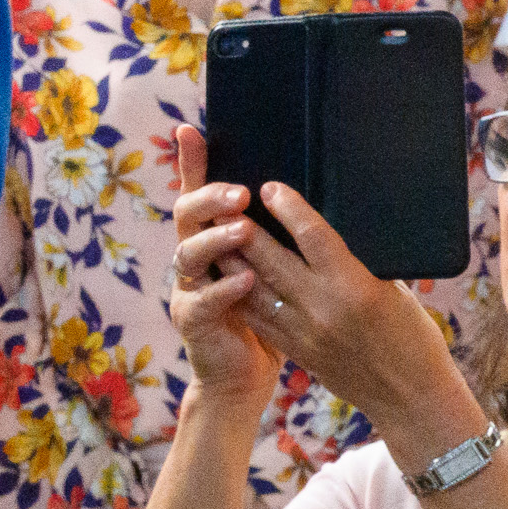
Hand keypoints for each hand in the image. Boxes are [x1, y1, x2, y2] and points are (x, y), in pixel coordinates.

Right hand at [162, 128, 287, 410]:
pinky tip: (246, 279)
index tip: (191, 129)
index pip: (201, 193)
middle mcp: (193, 258)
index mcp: (214, 240)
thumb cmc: (273, 321)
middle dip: (210, 196)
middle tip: (241, 192)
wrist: (242, 379)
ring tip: (243, 229)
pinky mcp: (192, 320)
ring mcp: (188, 288)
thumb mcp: (280, 273)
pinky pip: (203, 300)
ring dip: (216, 238)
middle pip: (187, 213)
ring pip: (189, 253)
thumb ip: (283, 242)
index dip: (192, 162)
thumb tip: (320, 199)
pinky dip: (224, 288)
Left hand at [174, 127, 485, 465]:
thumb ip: (356, 265)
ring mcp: (304, 330)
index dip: (290, 209)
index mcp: (356, 286)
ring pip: (254, 285)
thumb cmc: (413, 337)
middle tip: (223, 200)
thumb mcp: (392, 292)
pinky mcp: (293, 348)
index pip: (315, 237)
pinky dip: (237, 290)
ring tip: (213, 231)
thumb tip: (324, 235)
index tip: (269, 187)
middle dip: (244, 228)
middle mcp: (324, 306)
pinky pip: (256, 314)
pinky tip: (222, 272)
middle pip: (272, 259)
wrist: (410, 397)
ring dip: (231, 257)